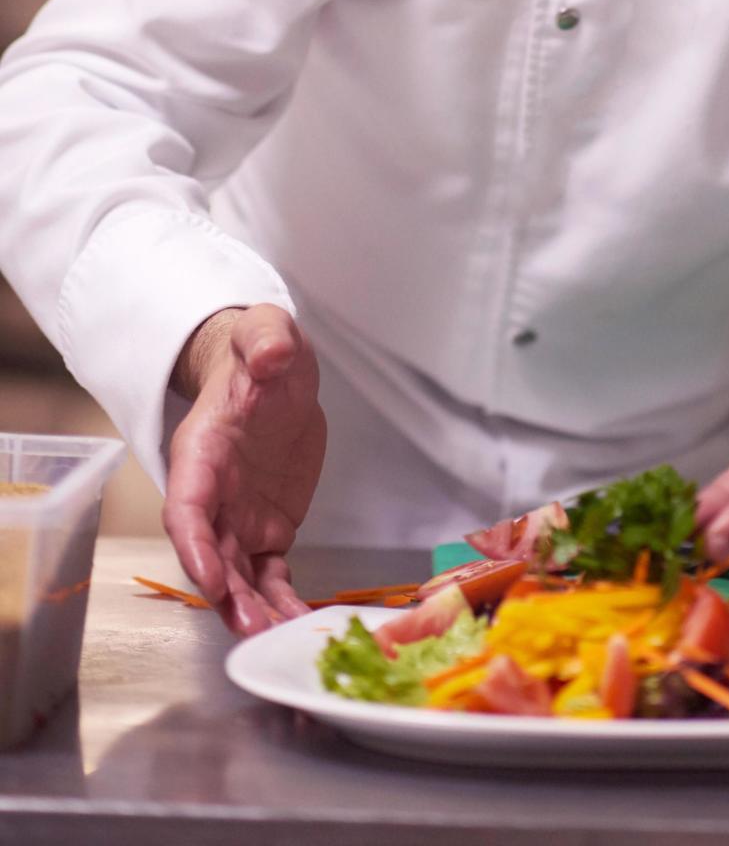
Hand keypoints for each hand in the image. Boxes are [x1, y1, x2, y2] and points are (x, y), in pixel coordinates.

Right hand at [163, 304, 325, 636]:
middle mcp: (214, 495)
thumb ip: (265, 340)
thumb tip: (271, 354)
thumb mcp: (264, 331)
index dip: (195, 545)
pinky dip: (282, 600)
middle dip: (226, 596)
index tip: (211, 578)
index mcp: (201, 452)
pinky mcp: (269, 530)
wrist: (273, 372)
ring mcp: (240, 518)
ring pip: (239, 576)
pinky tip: (298, 624)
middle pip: (211, 555)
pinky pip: (271, 574)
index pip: (187, 507)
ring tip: (277, 638)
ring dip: (253, 609)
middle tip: (252, 629)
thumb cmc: (260, 352)